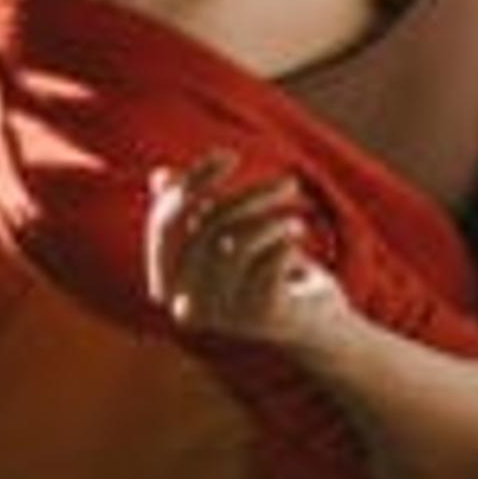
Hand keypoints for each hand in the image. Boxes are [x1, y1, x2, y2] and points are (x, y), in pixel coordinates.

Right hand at [143, 151, 353, 351]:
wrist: (316, 322)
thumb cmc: (269, 275)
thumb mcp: (231, 241)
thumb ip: (194, 213)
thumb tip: (160, 176)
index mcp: (167, 285)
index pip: (166, 225)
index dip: (192, 184)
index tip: (229, 155)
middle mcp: (186, 305)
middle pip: (205, 230)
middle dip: (249, 196)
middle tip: (290, 183)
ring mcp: (222, 315)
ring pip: (235, 244)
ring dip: (273, 218)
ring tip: (298, 216)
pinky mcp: (261, 317)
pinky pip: (267, 262)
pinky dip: (285, 240)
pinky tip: (298, 238)